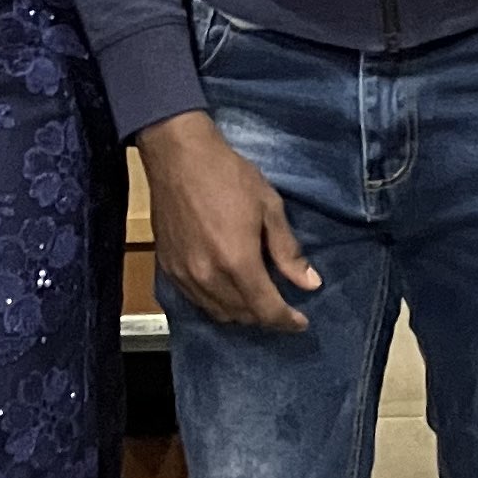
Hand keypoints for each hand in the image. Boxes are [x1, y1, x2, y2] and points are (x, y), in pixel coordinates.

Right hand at [138, 111, 321, 333]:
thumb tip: (310, 283)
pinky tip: (228, 290)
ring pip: (218, 313)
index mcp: (237, 262)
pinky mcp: (168, 268)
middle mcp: (208, 277)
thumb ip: (288, 250)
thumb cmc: (228, 175)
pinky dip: (217, 303)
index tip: (301, 322)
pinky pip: (196, 301)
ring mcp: (184, 275)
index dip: (287, 321)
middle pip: (242, 316)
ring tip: (258, 301)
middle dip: (266, 317)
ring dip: (241, 313)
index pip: (266, 310)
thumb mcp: (269, 206)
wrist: (177, 156)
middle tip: (282, 307)